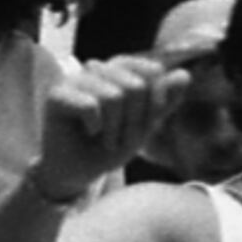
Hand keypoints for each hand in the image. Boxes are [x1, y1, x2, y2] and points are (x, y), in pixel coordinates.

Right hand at [32, 55, 179, 197]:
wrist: (77, 173)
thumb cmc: (108, 146)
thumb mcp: (144, 126)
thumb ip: (164, 101)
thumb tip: (185, 75)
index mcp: (119, 69)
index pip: (151, 71)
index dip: (153, 103)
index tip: (142, 124)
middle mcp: (97, 69)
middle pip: (135, 85)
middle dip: (134, 121)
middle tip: (120, 138)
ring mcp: (75, 79)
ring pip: (113, 96)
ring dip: (115, 129)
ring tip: (105, 140)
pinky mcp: (56, 95)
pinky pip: (90, 106)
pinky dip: (95, 127)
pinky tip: (88, 132)